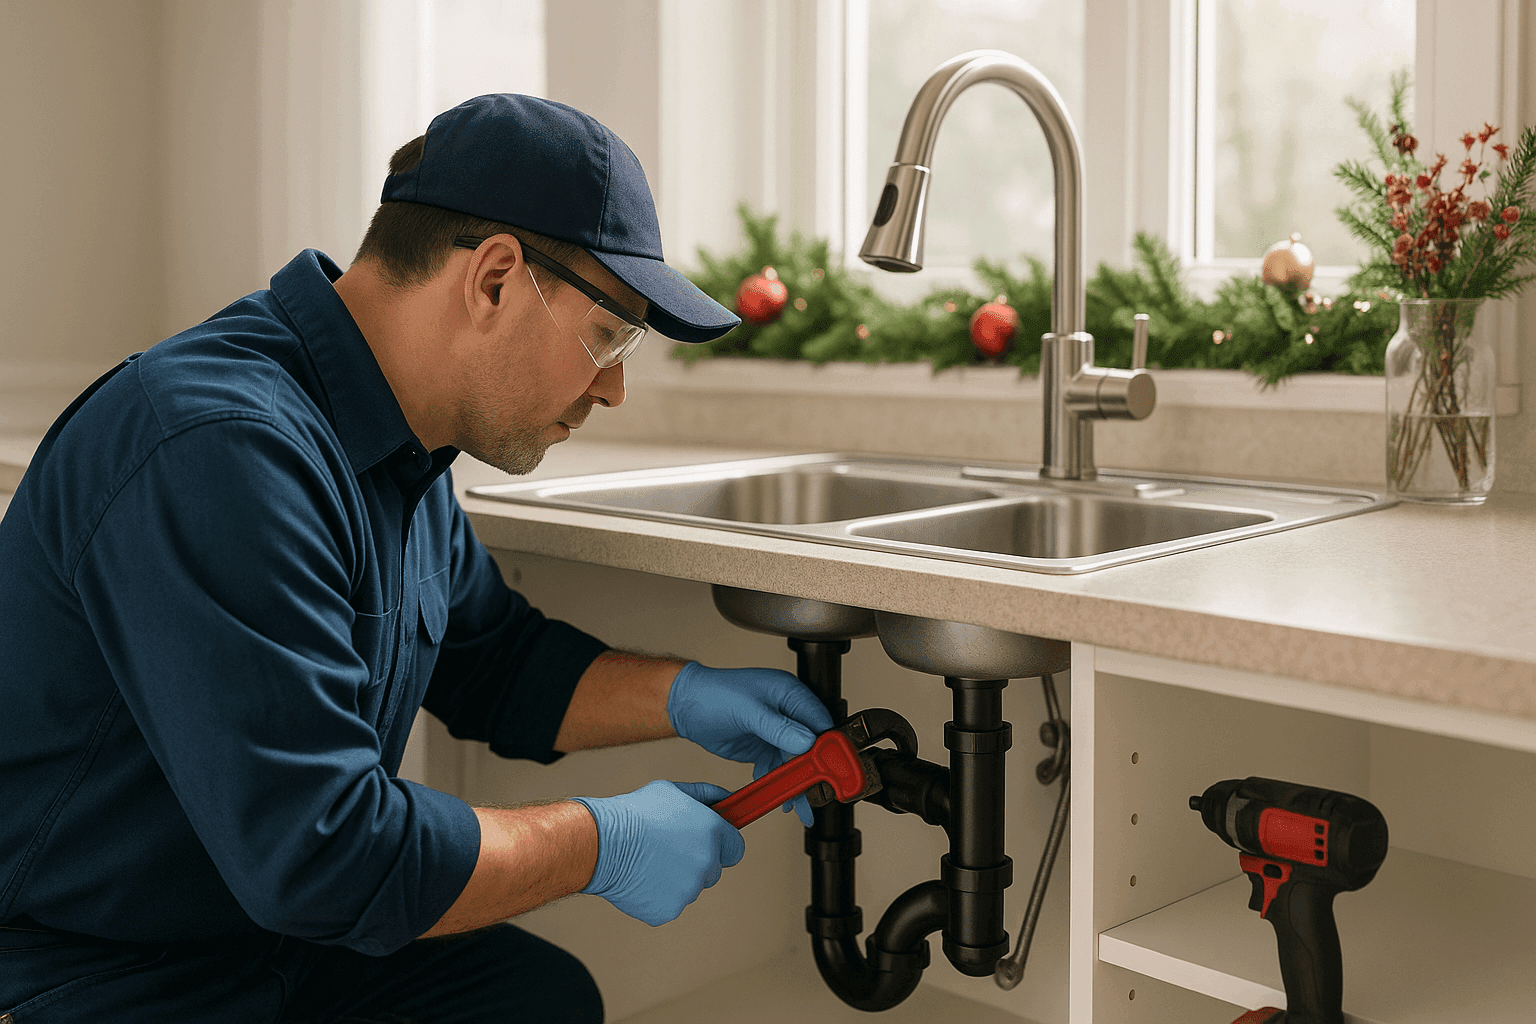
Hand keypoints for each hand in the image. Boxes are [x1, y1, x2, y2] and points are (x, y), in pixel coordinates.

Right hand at [573, 781, 744, 925]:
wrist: (601, 842)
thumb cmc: (633, 813)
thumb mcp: (673, 791)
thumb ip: (707, 796)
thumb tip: (727, 799)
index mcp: (712, 832)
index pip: (736, 849)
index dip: (721, 845)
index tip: (708, 843)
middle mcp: (706, 863)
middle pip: (713, 870)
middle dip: (696, 862)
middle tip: (667, 849)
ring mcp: (688, 890)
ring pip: (690, 888)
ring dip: (676, 879)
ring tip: (648, 861)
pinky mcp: (669, 910)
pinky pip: (670, 904)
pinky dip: (657, 895)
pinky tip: (640, 877)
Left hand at [666, 663, 835, 825]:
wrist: (686, 707)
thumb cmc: (713, 695)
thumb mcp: (747, 710)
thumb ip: (778, 727)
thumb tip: (807, 741)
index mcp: (789, 693)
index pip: (819, 722)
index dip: (827, 747)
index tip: (829, 771)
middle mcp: (787, 711)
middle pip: (811, 745)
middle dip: (813, 771)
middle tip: (814, 796)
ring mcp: (776, 730)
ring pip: (795, 760)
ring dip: (796, 782)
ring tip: (795, 805)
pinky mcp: (764, 745)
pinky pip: (778, 766)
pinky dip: (778, 780)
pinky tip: (776, 793)